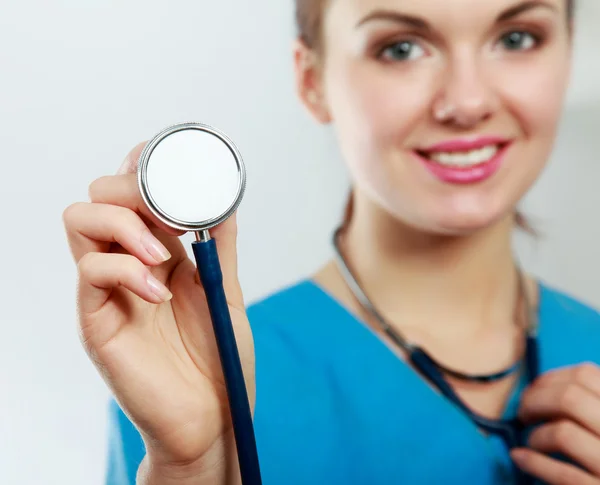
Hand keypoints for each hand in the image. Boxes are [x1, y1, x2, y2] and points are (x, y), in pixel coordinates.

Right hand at [63, 142, 254, 482]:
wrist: (211, 416)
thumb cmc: (220, 357)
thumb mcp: (226, 291)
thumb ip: (220, 246)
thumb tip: (224, 199)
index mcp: (158, 251)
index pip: (129, 192)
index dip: (139, 166)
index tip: (165, 162)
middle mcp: (127, 263)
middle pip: (98, 195)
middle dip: (131, 189)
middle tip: (167, 214)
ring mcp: (108, 290)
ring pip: (79, 220)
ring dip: (123, 223)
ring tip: (161, 255)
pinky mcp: (96, 320)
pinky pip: (90, 273)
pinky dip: (126, 271)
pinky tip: (159, 292)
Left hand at [511, 363, 599, 483]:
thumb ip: (590, 403)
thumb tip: (545, 386)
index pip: (585, 374)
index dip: (550, 379)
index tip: (534, 390)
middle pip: (568, 398)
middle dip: (534, 401)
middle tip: (524, 414)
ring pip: (563, 432)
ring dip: (536, 435)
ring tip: (532, 442)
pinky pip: (563, 473)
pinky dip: (534, 462)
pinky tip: (521, 457)